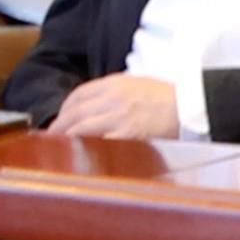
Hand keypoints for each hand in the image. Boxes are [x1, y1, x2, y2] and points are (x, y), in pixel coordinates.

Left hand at [48, 73, 188, 141]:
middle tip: (49, 137)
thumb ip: (114, 91)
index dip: (64, 108)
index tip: (59, 119)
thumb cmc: (168, 97)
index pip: (78, 94)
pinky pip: (100, 142)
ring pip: (81, 127)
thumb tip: (96, 104)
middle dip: (58, 125)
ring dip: (66, 138)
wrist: (190, 106)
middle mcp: (112, 98)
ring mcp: (119, 117)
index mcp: (114, 83)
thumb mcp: (137, 83)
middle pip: (74, 112)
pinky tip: (79, 155)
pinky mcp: (128, 134)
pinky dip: (86, 148)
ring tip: (57, 147)